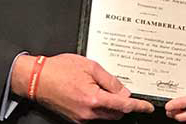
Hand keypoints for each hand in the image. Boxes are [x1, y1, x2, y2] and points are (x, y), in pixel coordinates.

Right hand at [11, 53, 154, 121]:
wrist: (37, 79)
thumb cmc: (60, 69)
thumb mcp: (91, 66)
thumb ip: (110, 80)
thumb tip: (124, 91)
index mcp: (93, 99)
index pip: (123, 106)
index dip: (138, 106)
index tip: (148, 107)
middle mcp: (87, 113)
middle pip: (116, 113)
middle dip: (122, 104)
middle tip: (119, 89)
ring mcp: (80, 118)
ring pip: (105, 115)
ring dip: (110, 105)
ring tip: (99, 87)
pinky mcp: (75, 119)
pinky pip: (94, 115)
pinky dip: (99, 106)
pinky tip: (92, 92)